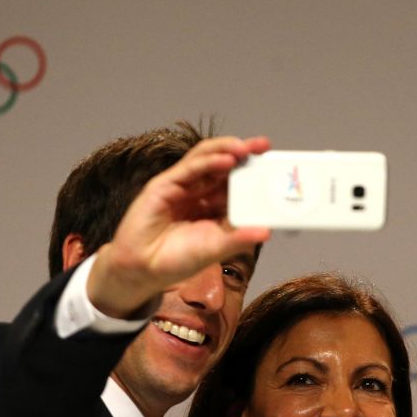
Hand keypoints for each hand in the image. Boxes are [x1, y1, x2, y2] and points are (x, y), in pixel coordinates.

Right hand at [86, 136, 271, 317]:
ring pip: (206, 159)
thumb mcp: (215, 249)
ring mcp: (182, 186)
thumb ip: (239, 238)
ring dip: (227, 150)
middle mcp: (200, 191)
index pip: (237, 181)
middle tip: (265, 146)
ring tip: (247, 149)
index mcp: (215, 204)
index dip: (254, 172)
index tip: (274, 165)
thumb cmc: (178, 259)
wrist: (142, 269)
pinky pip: (188, 169)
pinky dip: (208, 162)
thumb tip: (267, 231)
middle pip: (224, 164)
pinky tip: (226, 160)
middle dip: (245, 153)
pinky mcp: (163, 185)